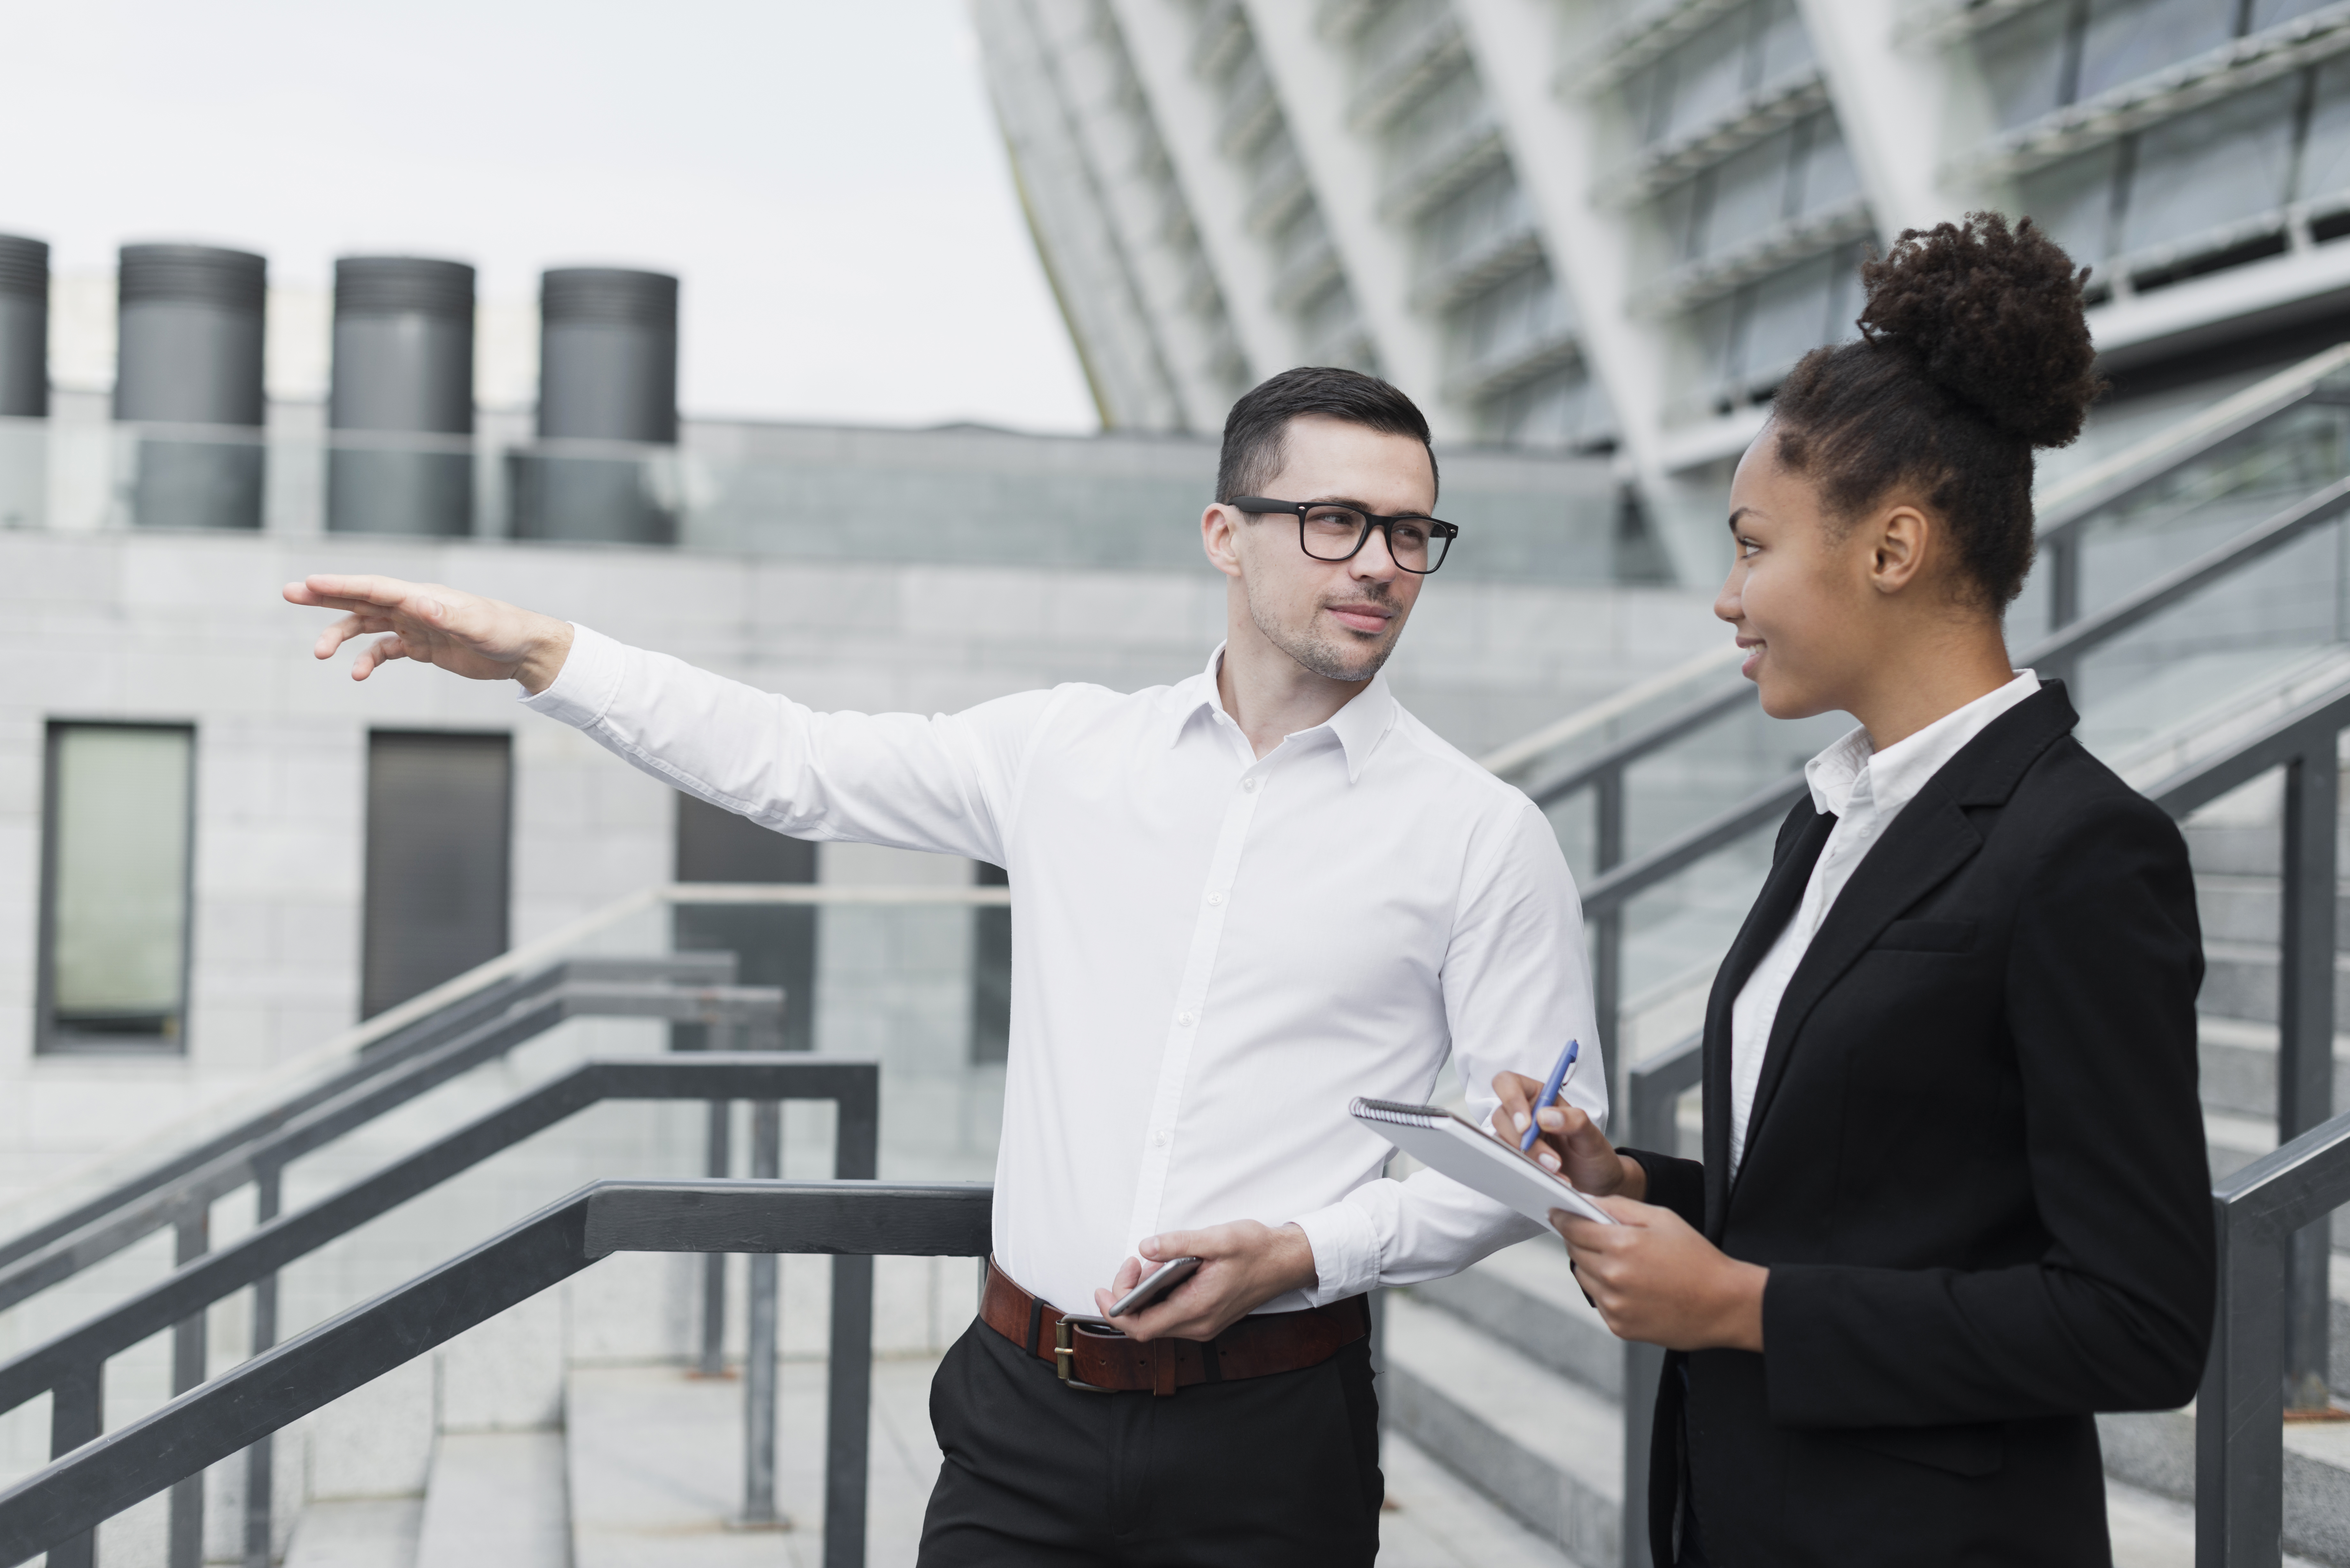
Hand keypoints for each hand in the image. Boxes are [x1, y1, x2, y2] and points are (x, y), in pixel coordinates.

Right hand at [283, 574, 574, 693]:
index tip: (310, 583)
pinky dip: (368, 660)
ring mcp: (415, 625)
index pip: (374, 587)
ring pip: (367, 625)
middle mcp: (414, 606)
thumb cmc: (505, 631)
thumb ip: (447, 615)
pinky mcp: (421, 646)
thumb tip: (419, 603)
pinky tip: (357, 674)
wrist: (524, 651)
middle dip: (325, 596)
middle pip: (361, 597)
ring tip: (319, 652)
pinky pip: (385, 651)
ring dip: (341, 634)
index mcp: (422, 596)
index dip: (341, 584)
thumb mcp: (478, 625)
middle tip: (289, 592)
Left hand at [1092, 1220, 1317, 1342]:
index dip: (1115, 1310)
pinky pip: (1171, 1316)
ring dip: (1143, 1298)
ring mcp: (1203, 1324)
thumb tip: (1146, 1247)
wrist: (1287, 1262)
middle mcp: (1199, 1325)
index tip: (1103, 1287)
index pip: (1141, 1326)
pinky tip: (1162, 1274)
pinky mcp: (1207, 1317)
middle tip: (1131, 1265)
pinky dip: (1157, 1298)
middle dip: (1126, 1297)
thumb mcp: (1217, 1238)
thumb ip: (1178, 1243)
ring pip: (1157, 1322)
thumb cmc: (1257, 1250)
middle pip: (1144, 1326)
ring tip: (1146, 1265)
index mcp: (1198, 1309)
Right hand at [1492, 1070, 1644, 1200]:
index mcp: (1540, 1096)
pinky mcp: (1516, 1157)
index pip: (1509, 1084)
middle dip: (1524, 1140)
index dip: (1511, 1100)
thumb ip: (1573, 1120)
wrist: (1597, 1181)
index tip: (1526, 1126)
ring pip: (1502, 1141)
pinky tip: (1550, 1177)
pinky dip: (1528, 1171)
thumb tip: (1545, 1116)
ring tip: (1556, 1169)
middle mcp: (1525, 1113)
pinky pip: (1509, 1161)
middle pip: (1501, 1116)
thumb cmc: (1593, 1153)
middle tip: (1550, 1159)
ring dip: (1528, 1158)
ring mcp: (1518, 1137)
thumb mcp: (1591, 1135)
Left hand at [1555, 1196, 1766, 1351]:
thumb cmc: (1698, 1259)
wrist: (1724, 1304)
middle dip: (1580, 1239)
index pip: (1573, 1227)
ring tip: (1622, 1261)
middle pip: (1574, 1251)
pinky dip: (1607, 1290)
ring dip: (1592, 1266)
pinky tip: (1633, 1285)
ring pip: (1583, 1277)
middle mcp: (1613, 1277)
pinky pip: (1599, 1301)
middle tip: (1596, 1235)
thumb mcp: (1661, 1218)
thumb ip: (1618, 1206)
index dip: (1562, 1218)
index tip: (1556, 1213)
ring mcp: (1615, 1305)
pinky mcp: (1619, 1326)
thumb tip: (1585, 1201)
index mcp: (1622, 1245)